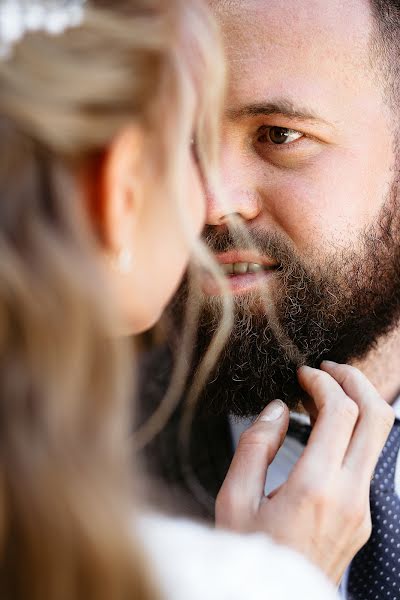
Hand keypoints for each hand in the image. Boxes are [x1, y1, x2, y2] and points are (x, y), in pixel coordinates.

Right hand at [215, 362, 394, 583]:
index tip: (303, 374)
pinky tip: (326, 429)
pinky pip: (367, 461)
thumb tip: (278, 408)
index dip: (324, 382)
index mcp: (315, 488)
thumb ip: (254, 446)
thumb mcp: (234, 500)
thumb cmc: (248, 554)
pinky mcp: (363, 517)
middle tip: (329, 368)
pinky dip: (353, 433)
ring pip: (379, 438)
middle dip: (356, 381)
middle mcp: (350, 496)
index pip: (341, 412)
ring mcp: (362, 508)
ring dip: (359, 405)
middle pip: (378, 418)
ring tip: (327, 392)